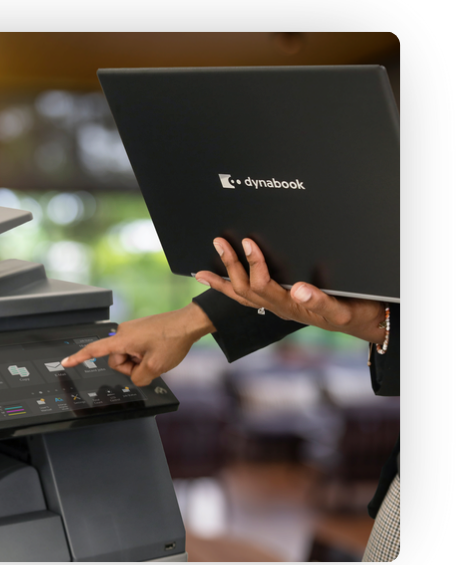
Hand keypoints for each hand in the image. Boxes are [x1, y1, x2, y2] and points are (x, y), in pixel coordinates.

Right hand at [61, 302, 215, 385]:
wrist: (188, 323)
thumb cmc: (173, 339)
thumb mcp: (155, 367)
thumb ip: (139, 378)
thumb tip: (136, 377)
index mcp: (123, 339)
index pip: (95, 350)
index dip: (79, 358)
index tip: (66, 362)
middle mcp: (123, 332)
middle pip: (116, 360)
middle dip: (131, 367)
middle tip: (150, 363)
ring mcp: (131, 330)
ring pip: (127, 356)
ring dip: (139, 361)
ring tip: (155, 355)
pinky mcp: (139, 331)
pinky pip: (134, 349)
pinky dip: (143, 354)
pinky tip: (157, 350)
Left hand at [195, 237, 386, 343]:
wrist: (363, 322)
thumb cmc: (354, 312)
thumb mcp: (342, 309)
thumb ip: (321, 302)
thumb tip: (299, 290)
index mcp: (290, 305)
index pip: (263, 285)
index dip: (253, 264)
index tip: (248, 243)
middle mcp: (279, 307)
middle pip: (245, 289)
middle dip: (230, 265)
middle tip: (220, 242)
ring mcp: (276, 306)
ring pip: (241, 296)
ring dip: (222, 280)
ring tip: (203, 270)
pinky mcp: (278, 303)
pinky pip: (247, 299)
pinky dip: (229, 290)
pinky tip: (217, 282)